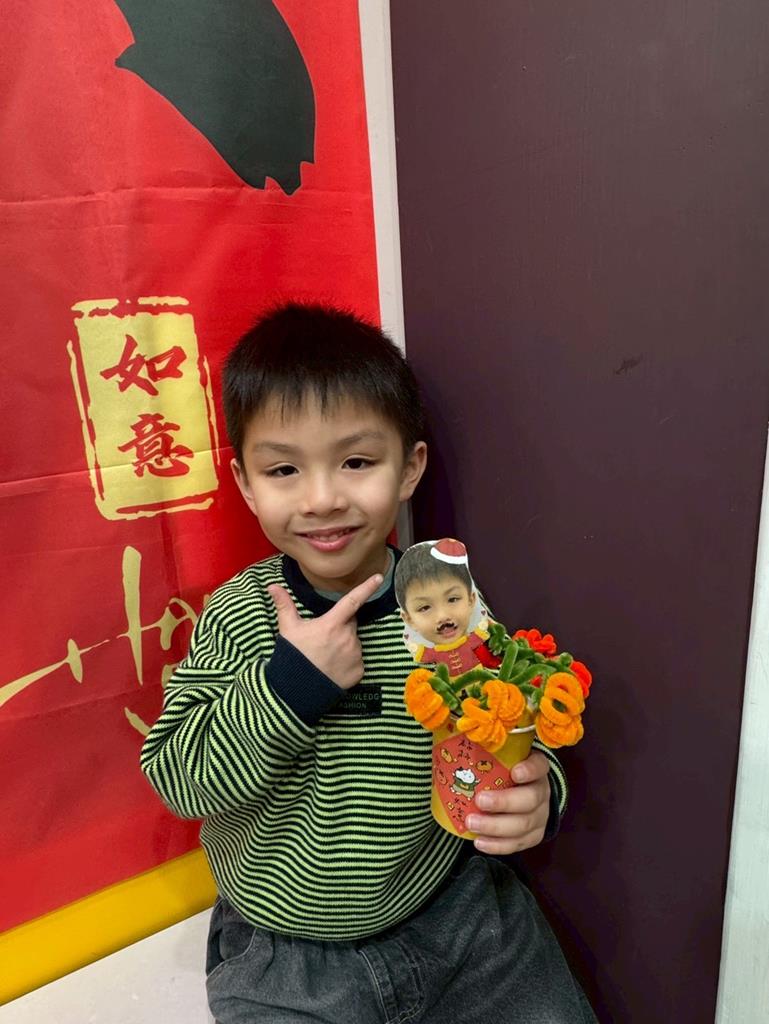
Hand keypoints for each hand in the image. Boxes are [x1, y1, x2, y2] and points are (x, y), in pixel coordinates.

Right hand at [267, 574, 382, 689]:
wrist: (297, 690)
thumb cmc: (293, 655)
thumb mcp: (288, 628)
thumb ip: (284, 605)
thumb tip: (272, 586)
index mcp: (332, 624)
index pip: (352, 601)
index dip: (366, 587)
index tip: (378, 577)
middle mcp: (347, 638)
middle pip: (350, 624)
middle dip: (341, 626)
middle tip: (323, 637)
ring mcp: (355, 655)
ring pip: (354, 642)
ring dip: (345, 644)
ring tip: (327, 655)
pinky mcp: (359, 671)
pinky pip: (357, 660)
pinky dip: (349, 661)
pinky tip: (334, 667)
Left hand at [466, 751, 550, 854]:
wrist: (525, 794)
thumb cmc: (505, 772)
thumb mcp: (502, 757)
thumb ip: (485, 750)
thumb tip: (451, 734)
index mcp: (535, 768)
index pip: (539, 766)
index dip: (530, 770)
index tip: (514, 772)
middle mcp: (541, 792)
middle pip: (530, 799)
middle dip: (504, 802)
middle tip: (479, 801)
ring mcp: (540, 816)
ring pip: (524, 825)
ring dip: (496, 827)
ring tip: (471, 823)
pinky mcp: (534, 836)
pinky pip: (518, 844)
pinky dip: (498, 845)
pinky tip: (479, 842)